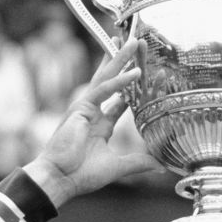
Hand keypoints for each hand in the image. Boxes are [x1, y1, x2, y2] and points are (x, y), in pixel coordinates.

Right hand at [24, 38, 160, 206]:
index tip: (151, 77)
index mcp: (101, 126)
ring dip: (120, 58)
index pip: (121, 101)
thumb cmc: (82, 175)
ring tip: (134, 42)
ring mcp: (86, 107)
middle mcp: (94, 113)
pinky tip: (135, 72)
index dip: (135, 89)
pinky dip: (120, 81)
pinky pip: (104, 90)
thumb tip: (162, 166)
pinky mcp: (81, 108)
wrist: (60, 179)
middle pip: (112, 81)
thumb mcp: (118, 167)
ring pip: (106, 77)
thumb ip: (139, 163)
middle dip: (123, 62)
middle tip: (136, 43)